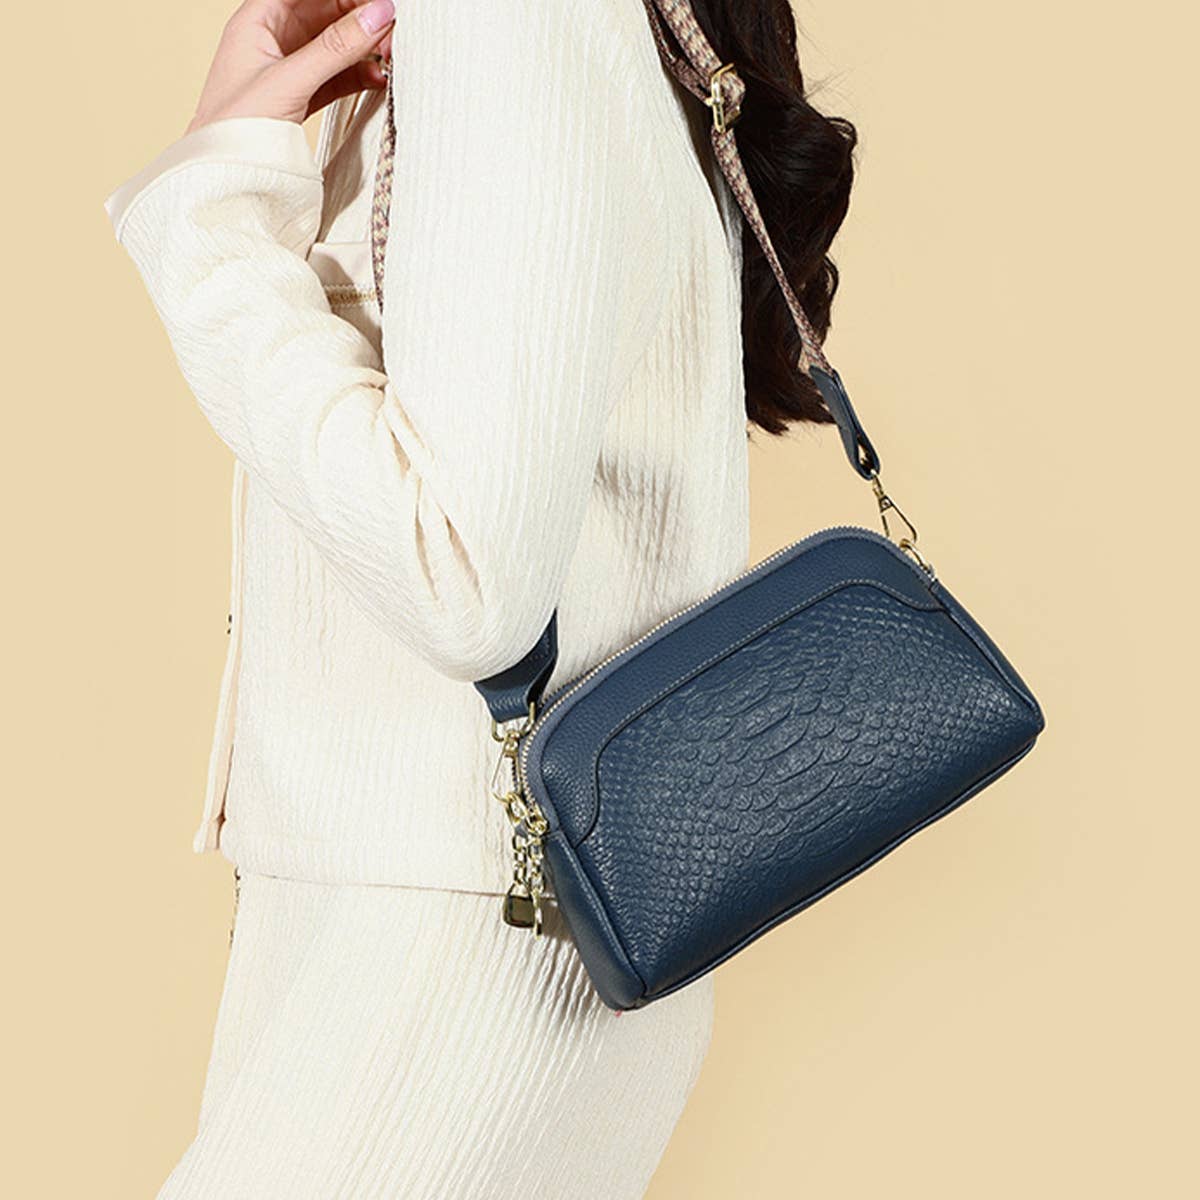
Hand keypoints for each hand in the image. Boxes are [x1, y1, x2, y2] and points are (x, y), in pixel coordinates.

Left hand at [185, 0, 395, 134]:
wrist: (222, 176)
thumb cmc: (235, 127)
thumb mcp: (290, 81)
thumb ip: (336, 48)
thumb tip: (378, 14)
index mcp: (258, 20)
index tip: (378, 3)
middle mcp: (274, 39)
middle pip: (326, 14)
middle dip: (359, 19)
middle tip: (391, 30)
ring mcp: (289, 69)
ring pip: (335, 46)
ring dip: (363, 49)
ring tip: (390, 55)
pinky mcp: (303, 97)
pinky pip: (337, 76)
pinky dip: (359, 76)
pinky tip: (378, 78)